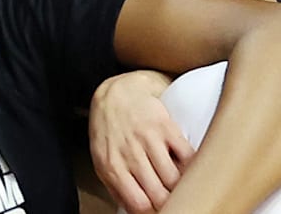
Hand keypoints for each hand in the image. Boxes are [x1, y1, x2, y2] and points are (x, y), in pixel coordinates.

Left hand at [91, 71, 189, 212]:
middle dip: (171, 203)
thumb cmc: (110, 130)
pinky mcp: (166, 127)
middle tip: (175, 199)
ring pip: (175, 179)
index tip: (163, 210)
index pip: (139, 205)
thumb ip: (117, 186)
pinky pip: (188, 156)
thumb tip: (136, 212)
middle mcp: (129, 154)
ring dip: (183, 187)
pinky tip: (190, 168)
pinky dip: (193, 167)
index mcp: (111, 166)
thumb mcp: (103, 159)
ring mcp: (148, 140)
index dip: (155, 212)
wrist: (117, 93)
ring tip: (182, 185)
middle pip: (160, 195)